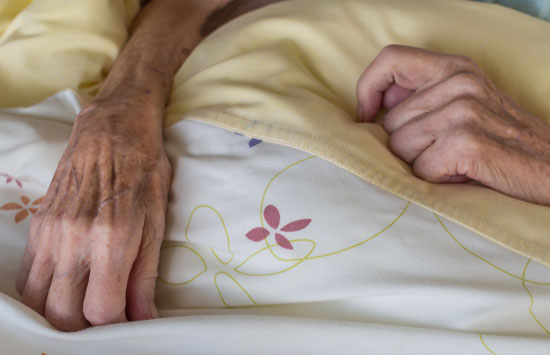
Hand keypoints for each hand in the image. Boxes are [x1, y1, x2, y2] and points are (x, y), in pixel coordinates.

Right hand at [15, 100, 171, 330]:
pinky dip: (43, 295)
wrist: (113, 130)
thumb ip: (145, 275)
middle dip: (85, 330)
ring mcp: (50, 233)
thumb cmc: (145, 171)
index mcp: (110, 239)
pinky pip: (29, 276)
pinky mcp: (38, 225)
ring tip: (85, 311)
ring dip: (60, 316)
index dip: (116, 326)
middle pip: (62, 314)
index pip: (100, 310)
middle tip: (107, 322)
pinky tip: (65, 292)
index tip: (129, 324)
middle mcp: (73, 240)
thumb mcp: (156, 223)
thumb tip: (144, 317)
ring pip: (38, 300)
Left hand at [356, 45, 549, 205]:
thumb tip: (375, 106)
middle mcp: (461, 82)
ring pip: (399, 146)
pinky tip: (462, 174)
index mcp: (457, 68)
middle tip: (444, 151)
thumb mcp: (467, 106)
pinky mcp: (465, 141)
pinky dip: (435, 181)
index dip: (368, 88)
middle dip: (408, 145)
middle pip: (391, 120)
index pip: (391, 59)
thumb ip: (425, 97)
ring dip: (422, 164)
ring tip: (455, 162)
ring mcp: (464, 111)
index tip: (367, 115)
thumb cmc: (502, 143)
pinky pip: (419, 169)